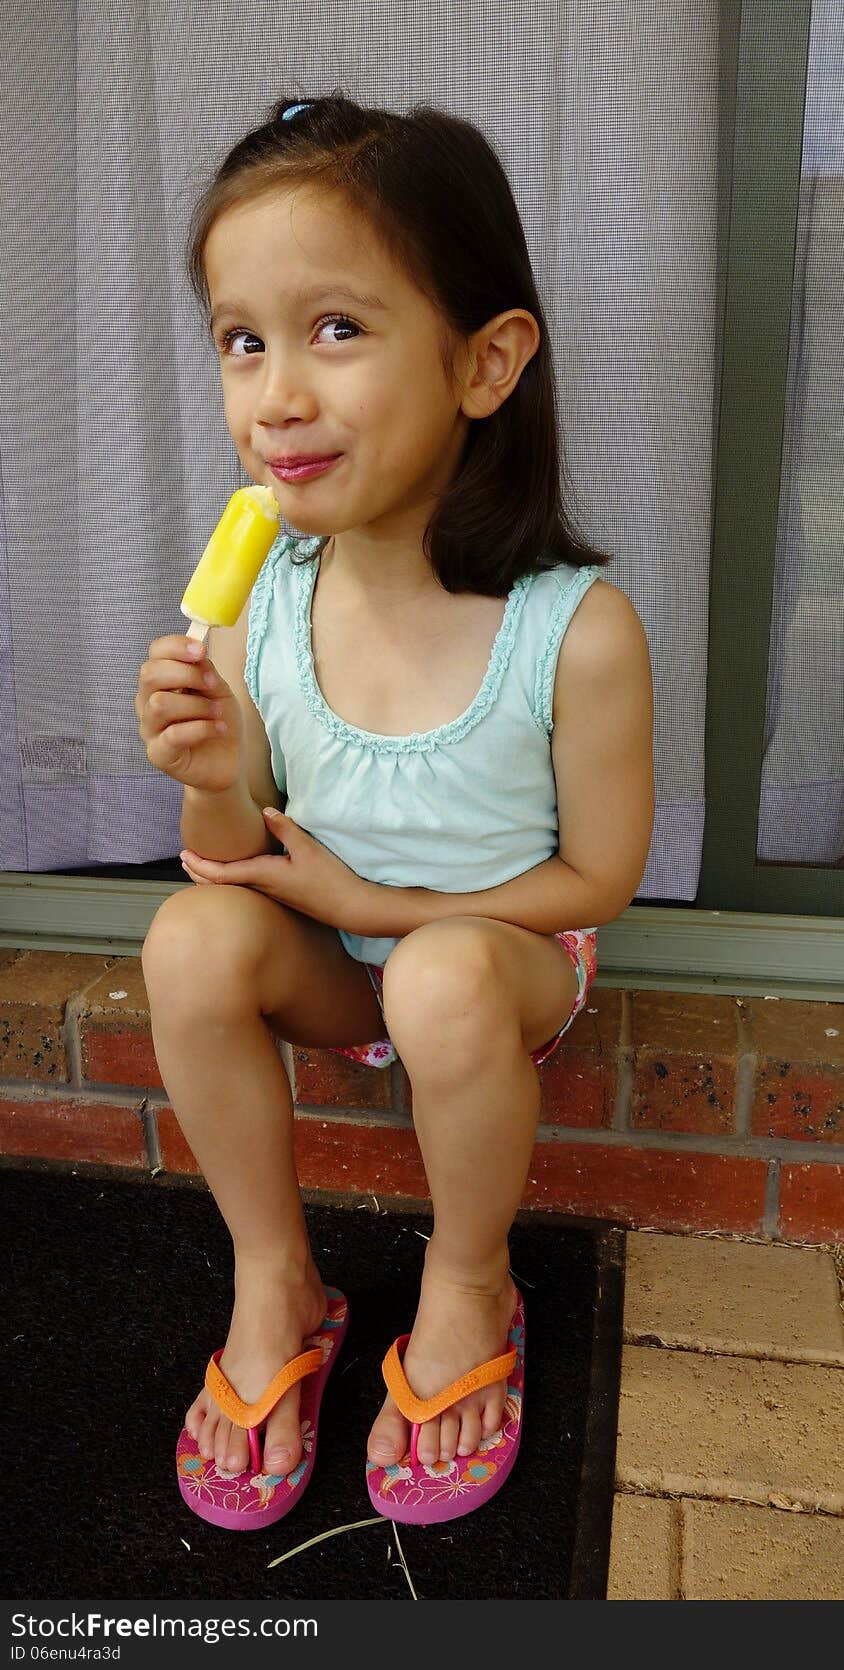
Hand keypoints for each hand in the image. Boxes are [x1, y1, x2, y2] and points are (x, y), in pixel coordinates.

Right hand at [135, 635, 243, 792]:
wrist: (227, 761)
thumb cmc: (218, 721)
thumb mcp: (218, 690)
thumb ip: (205, 670)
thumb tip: (197, 651)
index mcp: (161, 681)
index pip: (155, 652)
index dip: (176, 646)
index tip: (201, 651)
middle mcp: (147, 701)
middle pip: (150, 674)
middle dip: (186, 674)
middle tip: (212, 685)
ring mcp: (149, 729)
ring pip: (159, 704)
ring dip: (196, 705)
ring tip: (217, 713)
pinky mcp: (158, 754)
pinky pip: (173, 734)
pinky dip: (202, 728)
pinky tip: (218, 729)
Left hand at [179, 809, 370, 933]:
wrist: (349, 907)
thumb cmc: (330, 879)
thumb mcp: (308, 848)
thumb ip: (285, 828)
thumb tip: (264, 811)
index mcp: (263, 875)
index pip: (221, 873)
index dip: (199, 864)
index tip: (183, 854)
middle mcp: (263, 887)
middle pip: (222, 883)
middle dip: (199, 872)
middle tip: (184, 859)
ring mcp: (272, 893)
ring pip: (233, 886)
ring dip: (214, 876)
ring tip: (202, 865)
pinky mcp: (282, 894)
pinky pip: (247, 886)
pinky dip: (232, 878)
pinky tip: (237, 871)